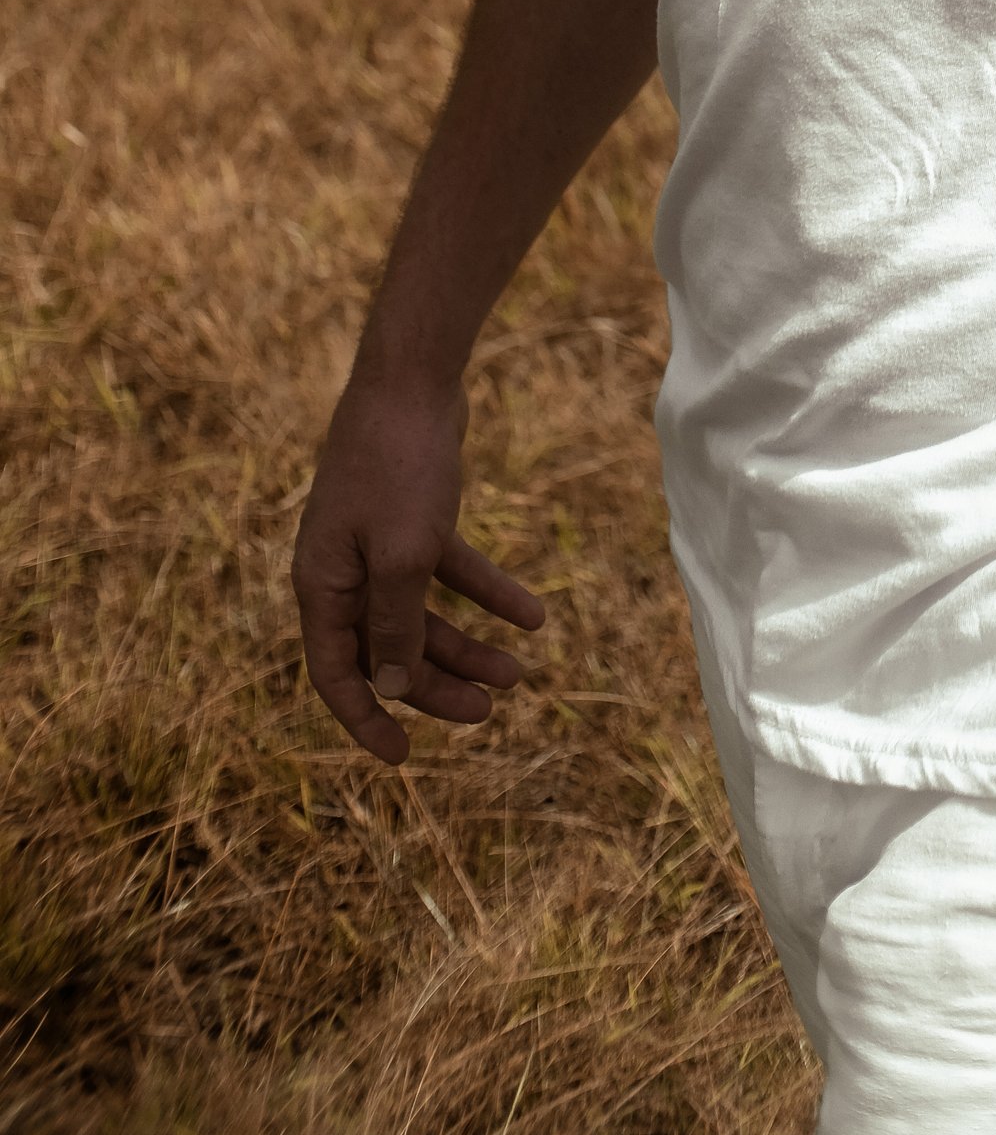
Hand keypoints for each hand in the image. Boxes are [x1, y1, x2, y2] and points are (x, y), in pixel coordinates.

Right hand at [293, 373, 544, 764]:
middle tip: (491, 712)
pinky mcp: (414, 516)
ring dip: (470, 643)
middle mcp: (344, 569)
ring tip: (522, 672)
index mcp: (323, 586)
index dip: (366, 719)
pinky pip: (450, 570)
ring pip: (424, 613)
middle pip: (389, 649)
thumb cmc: (398, 466)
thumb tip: (393, 690)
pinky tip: (533, 615)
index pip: (336, 674)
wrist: (413, 377)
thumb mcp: (402, 556)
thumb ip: (397, 627)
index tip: (403, 758)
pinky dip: (488, 592)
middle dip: (437, 685)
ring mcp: (379, 542)